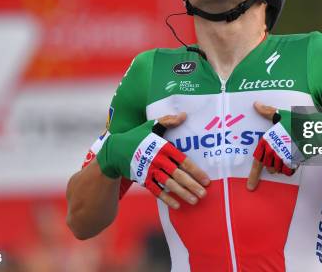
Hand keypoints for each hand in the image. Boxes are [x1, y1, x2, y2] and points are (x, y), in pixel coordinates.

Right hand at [93, 113, 210, 209]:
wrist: (114, 150)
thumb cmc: (136, 136)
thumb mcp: (151, 125)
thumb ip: (168, 120)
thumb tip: (184, 116)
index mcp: (163, 147)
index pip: (183, 161)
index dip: (195, 171)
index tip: (206, 179)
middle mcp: (158, 160)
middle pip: (178, 174)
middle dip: (192, 185)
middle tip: (204, 194)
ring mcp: (150, 171)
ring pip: (169, 184)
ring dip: (182, 193)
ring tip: (195, 201)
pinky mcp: (143, 179)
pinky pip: (156, 191)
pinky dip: (166, 198)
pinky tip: (177, 205)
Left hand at [247, 102, 296, 190]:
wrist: (318, 131)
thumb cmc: (300, 121)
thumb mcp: (283, 114)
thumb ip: (269, 112)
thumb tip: (256, 105)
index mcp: (268, 140)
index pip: (257, 160)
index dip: (254, 174)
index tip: (251, 185)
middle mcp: (274, 151)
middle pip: (268, 167)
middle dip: (271, 166)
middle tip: (279, 159)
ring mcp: (284, 158)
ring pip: (277, 170)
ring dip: (280, 167)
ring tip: (286, 157)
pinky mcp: (295, 162)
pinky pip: (288, 172)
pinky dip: (290, 169)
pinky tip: (294, 161)